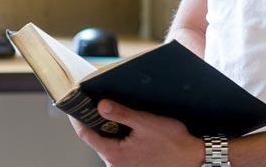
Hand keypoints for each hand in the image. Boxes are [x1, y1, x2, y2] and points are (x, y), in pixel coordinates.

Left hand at [68, 99, 204, 166]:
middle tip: (93, 104)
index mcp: (114, 154)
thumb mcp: (147, 123)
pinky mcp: (131, 166)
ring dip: (109, 130)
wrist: (193, 158)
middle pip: (96, 139)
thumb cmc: (174, 142)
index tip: (72, 106)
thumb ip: (122, 114)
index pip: (86, 135)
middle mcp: (115, 164)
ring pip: (108, 145)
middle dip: (95, 122)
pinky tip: (128, 128)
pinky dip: (119, 138)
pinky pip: (118, 150)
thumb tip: (100, 105)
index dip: (77, 118)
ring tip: (115, 114)